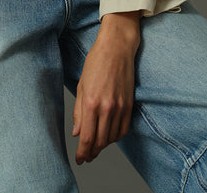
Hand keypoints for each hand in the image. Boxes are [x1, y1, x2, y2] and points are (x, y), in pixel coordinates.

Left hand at [72, 11, 140, 163]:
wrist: (117, 48)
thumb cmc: (96, 62)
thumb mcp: (81, 85)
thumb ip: (78, 111)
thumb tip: (76, 133)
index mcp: (91, 102)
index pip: (87, 137)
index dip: (83, 152)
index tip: (79, 159)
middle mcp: (106, 108)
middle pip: (99, 141)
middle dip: (92, 152)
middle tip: (86, 156)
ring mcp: (120, 107)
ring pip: (111, 138)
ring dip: (103, 145)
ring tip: (95, 146)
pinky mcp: (129, 105)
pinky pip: (123, 129)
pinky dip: (115, 136)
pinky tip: (109, 135)